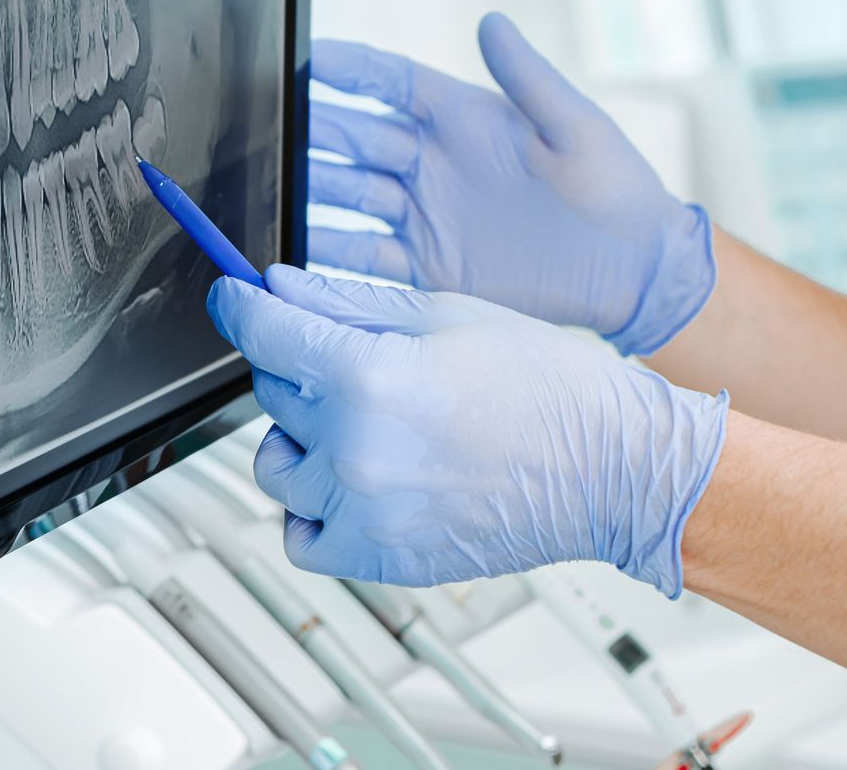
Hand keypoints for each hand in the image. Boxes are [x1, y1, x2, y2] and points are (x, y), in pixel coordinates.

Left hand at [207, 265, 727, 594]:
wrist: (613, 468)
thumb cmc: (549, 386)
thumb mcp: (442, 314)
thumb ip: (347, 304)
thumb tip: (278, 290)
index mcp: (370, 377)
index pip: (264, 334)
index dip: (240, 306)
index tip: (233, 297)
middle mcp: (357, 450)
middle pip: (272, 393)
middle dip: (298, 366)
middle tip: (353, 357)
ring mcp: (365, 511)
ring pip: (276, 462)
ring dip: (302, 437)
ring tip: (363, 423)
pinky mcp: (380, 557)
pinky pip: (301, 533)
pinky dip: (313, 505)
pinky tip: (356, 478)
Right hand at [308, 13, 714, 355]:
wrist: (634, 274)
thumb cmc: (616, 190)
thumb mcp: (575, 129)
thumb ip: (529, 78)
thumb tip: (492, 21)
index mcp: (461, 118)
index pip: (388, 81)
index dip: (346, 69)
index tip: (302, 59)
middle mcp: (430, 163)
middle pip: (352, 138)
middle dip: (308, 131)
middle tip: (266, 129)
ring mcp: (422, 215)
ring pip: (345, 196)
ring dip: (308, 192)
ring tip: (268, 193)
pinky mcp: (425, 268)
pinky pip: (362, 258)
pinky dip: (326, 254)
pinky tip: (293, 250)